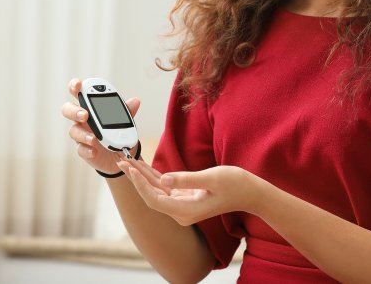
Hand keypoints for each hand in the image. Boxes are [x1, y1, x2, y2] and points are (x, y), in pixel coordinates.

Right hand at [61, 78, 140, 175]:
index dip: (75, 86)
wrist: (120, 153)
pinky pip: (80, 149)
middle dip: (74, 111)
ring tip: (94, 138)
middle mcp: (82, 119)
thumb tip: (135, 101)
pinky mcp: (83, 150)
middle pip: (68, 110)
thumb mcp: (124, 120)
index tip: (78, 84)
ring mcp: (81, 134)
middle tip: (85, 115)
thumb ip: (127, 111)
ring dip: (83, 134)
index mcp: (90, 106)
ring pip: (73, 131)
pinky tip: (94, 151)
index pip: (78, 92)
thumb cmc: (117, 131)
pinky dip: (87, 150)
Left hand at [117, 160, 258, 225]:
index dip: (140, 184)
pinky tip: (142, 164)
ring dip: (142, 175)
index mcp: (185, 210)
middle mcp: (181, 211)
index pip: (154, 199)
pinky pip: (164, 187)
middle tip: (121, 159)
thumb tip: (163, 180)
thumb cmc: (235, 184)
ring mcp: (182, 205)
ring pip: (155, 190)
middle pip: (150, 195)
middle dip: (135, 177)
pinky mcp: (185, 197)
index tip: (130, 168)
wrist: (250, 193)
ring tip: (127, 158)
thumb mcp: (212, 178)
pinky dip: (153, 175)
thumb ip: (187, 179)